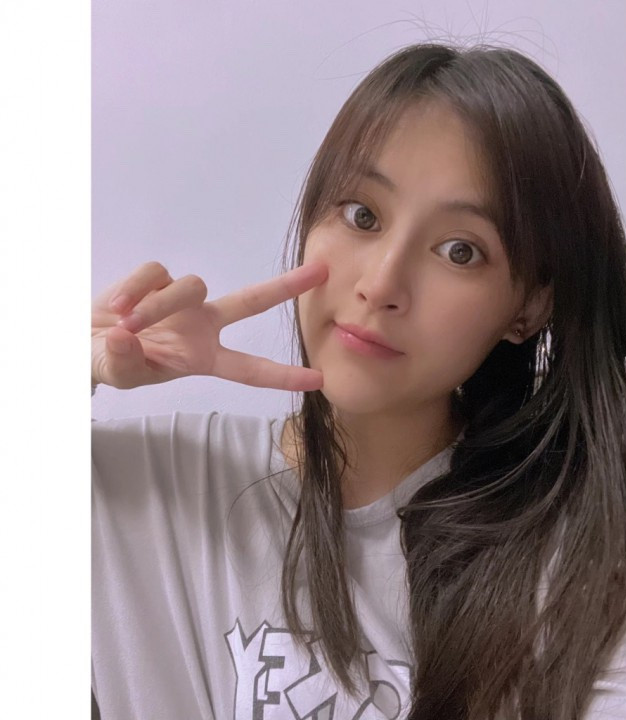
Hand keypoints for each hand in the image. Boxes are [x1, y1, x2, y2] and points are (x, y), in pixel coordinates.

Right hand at [91, 261, 326, 390]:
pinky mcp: (159, 277)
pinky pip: (156, 273)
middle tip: (322, 271)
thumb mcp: (119, 374)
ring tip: (124, 325)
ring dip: (158, 306)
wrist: (82, 338)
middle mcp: (203, 325)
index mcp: (203, 357)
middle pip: (251, 301)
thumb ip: (124, 362)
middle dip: (286, 286)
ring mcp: (183, 300)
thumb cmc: (111, 362)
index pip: (249, 369)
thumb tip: (125, 338)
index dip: (282, 376)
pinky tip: (116, 308)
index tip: (318, 380)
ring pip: (193, 285)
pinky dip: (134, 290)